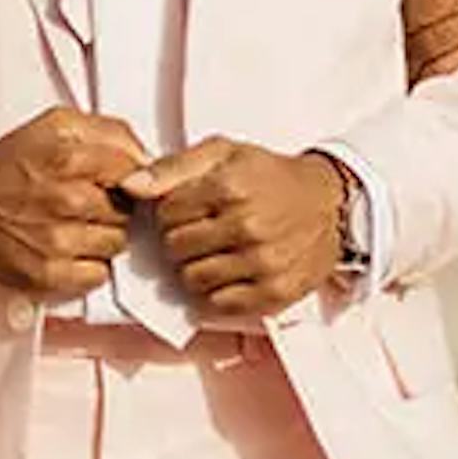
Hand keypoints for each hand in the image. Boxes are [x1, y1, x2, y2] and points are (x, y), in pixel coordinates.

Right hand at [0, 107, 152, 302]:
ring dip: (103, 235)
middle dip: (113, 204)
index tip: (115, 179)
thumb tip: (146, 156)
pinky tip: (71, 248)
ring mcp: (57, 241)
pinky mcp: (47, 273)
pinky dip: (89, 264)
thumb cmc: (7, 164)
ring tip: (76, 223)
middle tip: (87, 200)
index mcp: (68, 158)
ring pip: (116, 243)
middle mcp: (65, 200)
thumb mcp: (55, 125)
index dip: (128, 175)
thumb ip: (108, 132)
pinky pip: (98, 274)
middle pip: (128, 209)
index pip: (134, 170)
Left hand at [146, 141, 347, 321]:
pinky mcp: (274, 293)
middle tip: (202, 231)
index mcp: (230, 187)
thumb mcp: (223, 153)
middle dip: (181, 240)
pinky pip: (220, 304)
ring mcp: (263, 263)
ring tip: (216, 252)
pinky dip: (218, 292)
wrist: (327, 202)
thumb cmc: (270, 176)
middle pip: (176, 248)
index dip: (171, 211)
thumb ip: (172, 167)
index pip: (166, 213)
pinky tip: (231, 272)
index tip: (190, 208)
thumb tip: (130, 186)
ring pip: (192, 279)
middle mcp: (247, 226)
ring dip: (196, 268)